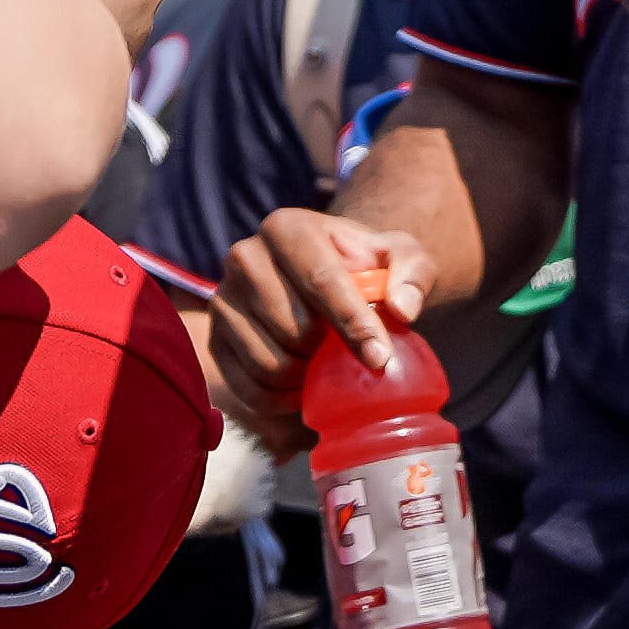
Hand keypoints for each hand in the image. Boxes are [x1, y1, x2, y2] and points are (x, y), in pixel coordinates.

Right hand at [203, 205, 428, 439]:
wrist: (322, 279)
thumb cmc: (364, 268)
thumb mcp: (399, 258)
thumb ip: (414, 272)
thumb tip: (403, 308)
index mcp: (287, 228)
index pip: (321, 279)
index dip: (352, 322)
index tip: (380, 357)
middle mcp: (245, 257)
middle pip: (293, 326)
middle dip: (329, 351)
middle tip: (350, 357)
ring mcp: (222, 299)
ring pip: (269, 362)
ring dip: (306, 377)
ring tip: (326, 368)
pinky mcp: (214, 339)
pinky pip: (247, 388)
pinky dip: (280, 400)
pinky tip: (302, 390)